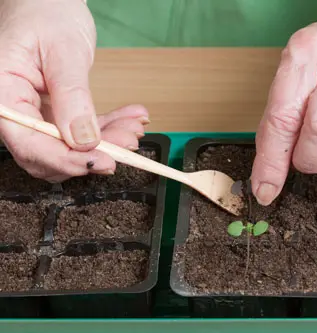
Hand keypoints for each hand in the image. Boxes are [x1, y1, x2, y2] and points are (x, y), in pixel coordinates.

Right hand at [0, 0, 141, 181]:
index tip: (104, 161)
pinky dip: (107, 128)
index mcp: (4, 94)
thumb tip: (83, 141)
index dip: (68, 160)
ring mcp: (36, 113)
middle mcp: (16, 110)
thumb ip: (72, 98)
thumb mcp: (64, 52)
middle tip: (126, 143)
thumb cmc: (46, 12)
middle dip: (93, 154)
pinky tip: (129, 119)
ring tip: (133, 128)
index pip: (30, 144)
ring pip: (71, 147)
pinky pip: (81, 131)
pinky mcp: (55, 112)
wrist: (49, 0)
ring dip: (106, 142)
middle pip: (50, 153)